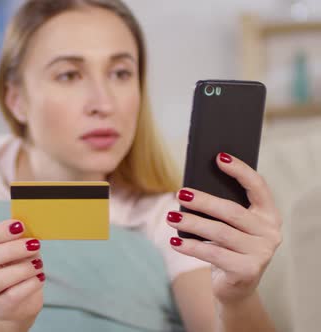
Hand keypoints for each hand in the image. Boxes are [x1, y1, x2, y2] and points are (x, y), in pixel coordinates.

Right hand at [0, 219, 44, 322]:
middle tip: (34, 244)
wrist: (20, 301)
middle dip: (12, 249)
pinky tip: (39, 278)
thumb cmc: (17, 268)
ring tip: (39, 264)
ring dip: (22, 269)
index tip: (20, 225)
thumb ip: (19, 240)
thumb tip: (28, 230)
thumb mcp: (18, 251)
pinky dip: (28, 285)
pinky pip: (11, 296)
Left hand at [166, 152, 282, 304]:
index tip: (219, 157)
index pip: (258, 186)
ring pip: (220, 232)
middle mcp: (270, 232)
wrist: (235, 286)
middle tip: (180, 194)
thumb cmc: (228, 247)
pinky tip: (175, 242)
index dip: (240, 170)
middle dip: (203, 201)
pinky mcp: (248, 271)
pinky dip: (191, 247)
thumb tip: (190, 190)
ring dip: (192, 223)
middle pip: (232, 211)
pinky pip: (213, 254)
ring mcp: (261, 253)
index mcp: (269, 215)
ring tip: (171, 217)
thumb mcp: (229, 226)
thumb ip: (221, 209)